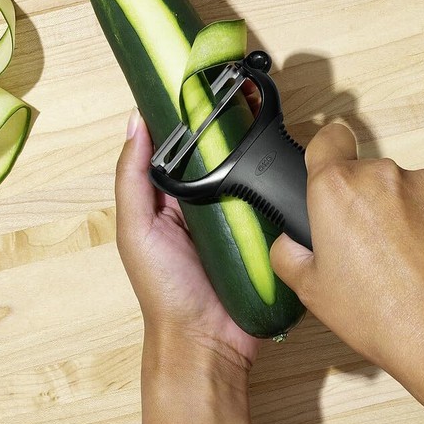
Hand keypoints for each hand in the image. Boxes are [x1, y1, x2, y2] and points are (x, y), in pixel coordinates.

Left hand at [115, 105, 262, 423]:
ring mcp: (238, 219)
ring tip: (274, 120)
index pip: (181, 147)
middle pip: (221, 156)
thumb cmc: (165, 292)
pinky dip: (280, 187)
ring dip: (259, 156)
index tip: (202, 80)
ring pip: (250, 174)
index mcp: (170, 199)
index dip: (189, 117)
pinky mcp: (266, 235)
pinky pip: (274, 202)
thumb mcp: (136, 230)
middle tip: (250, 93)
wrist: (208, 343)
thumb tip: (135, 123)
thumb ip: (133, 179)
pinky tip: (290, 165)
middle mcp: (204, 204)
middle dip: (234, 130)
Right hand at [270, 123, 423, 423]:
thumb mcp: (310, 291)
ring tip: (401, 262)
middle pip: (365, 174)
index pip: (328, 138)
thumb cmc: (380, 316)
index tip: (328, 169)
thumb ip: (288, 252)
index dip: (326, 153)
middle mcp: (382, 175)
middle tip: (363, 248)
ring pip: (402, 190)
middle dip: (362, 202)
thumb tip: (290, 241)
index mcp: (337, 189)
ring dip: (398, 214)